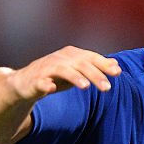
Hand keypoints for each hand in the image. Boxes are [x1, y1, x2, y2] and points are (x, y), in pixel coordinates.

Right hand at [7, 46, 121, 100]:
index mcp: (72, 55)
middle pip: (80, 64)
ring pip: (63, 71)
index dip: (104, 65)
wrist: (26, 82)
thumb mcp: (77, 71)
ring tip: (85, 87)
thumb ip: (96, 68)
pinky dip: (45, 84)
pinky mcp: (35, 79)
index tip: (118, 73)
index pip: (91, 58)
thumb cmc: (56, 76)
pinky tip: (51, 88)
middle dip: (95, 75)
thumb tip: (117, 66)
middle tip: (107, 88)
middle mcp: (61, 59)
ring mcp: (47, 68)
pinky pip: (40, 81)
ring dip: (74, 77)